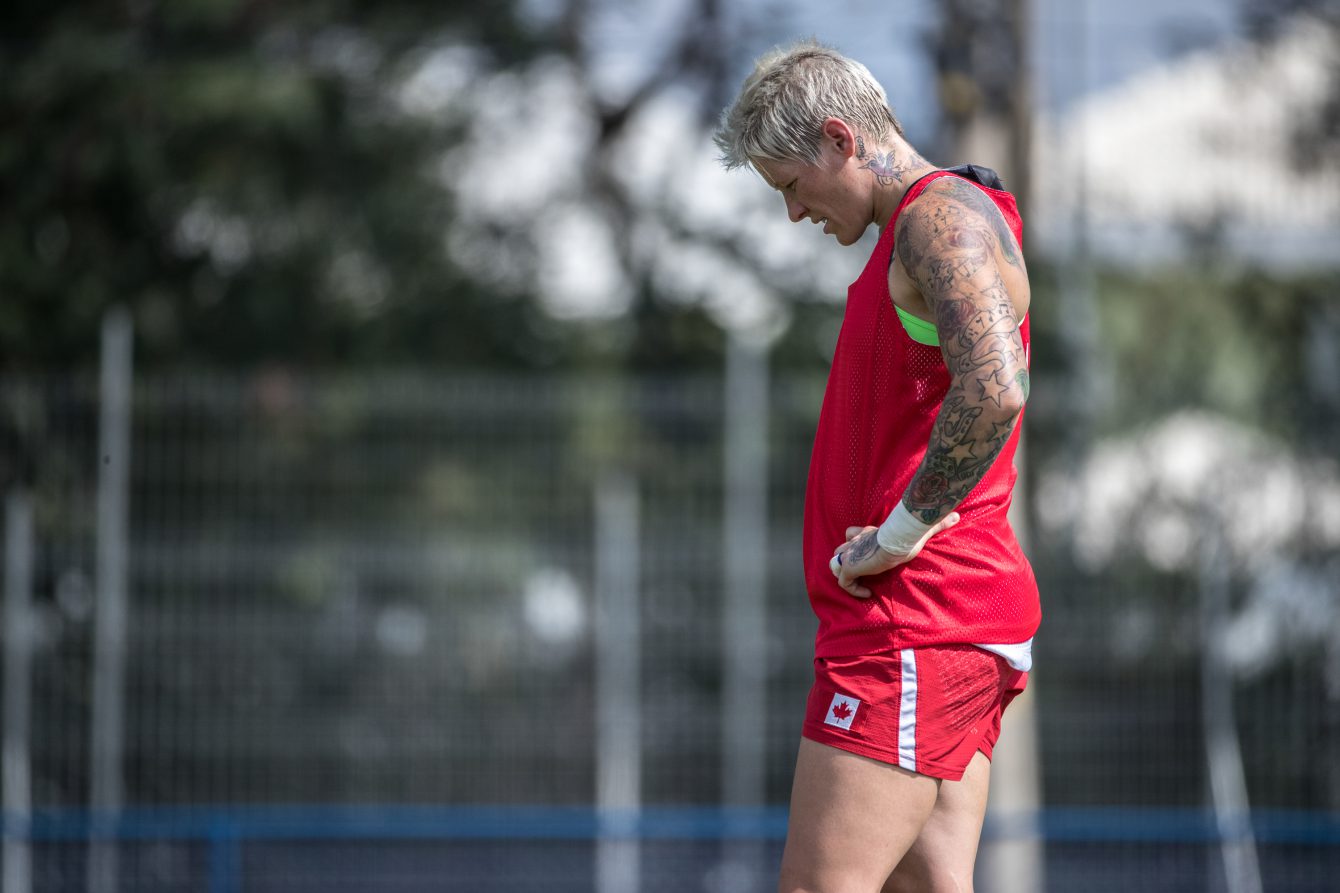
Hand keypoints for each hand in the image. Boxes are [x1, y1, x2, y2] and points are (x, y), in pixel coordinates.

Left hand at [828, 513, 959, 597]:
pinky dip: (852, 589)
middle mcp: (857, 542)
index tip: (869, 558)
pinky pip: (844, 582)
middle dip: (846, 560)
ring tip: (861, 584)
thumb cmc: (908, 532)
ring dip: (845, 574)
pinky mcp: (851, 568)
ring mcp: (852, 555)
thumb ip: (938, 524)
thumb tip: (956, 516)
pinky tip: (867, 594)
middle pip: (840, 548)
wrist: (899, 537)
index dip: (855, 542)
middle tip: (861, 572)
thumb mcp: (922, 529)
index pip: (853, 533)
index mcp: (869, 532)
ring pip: (836, 564)